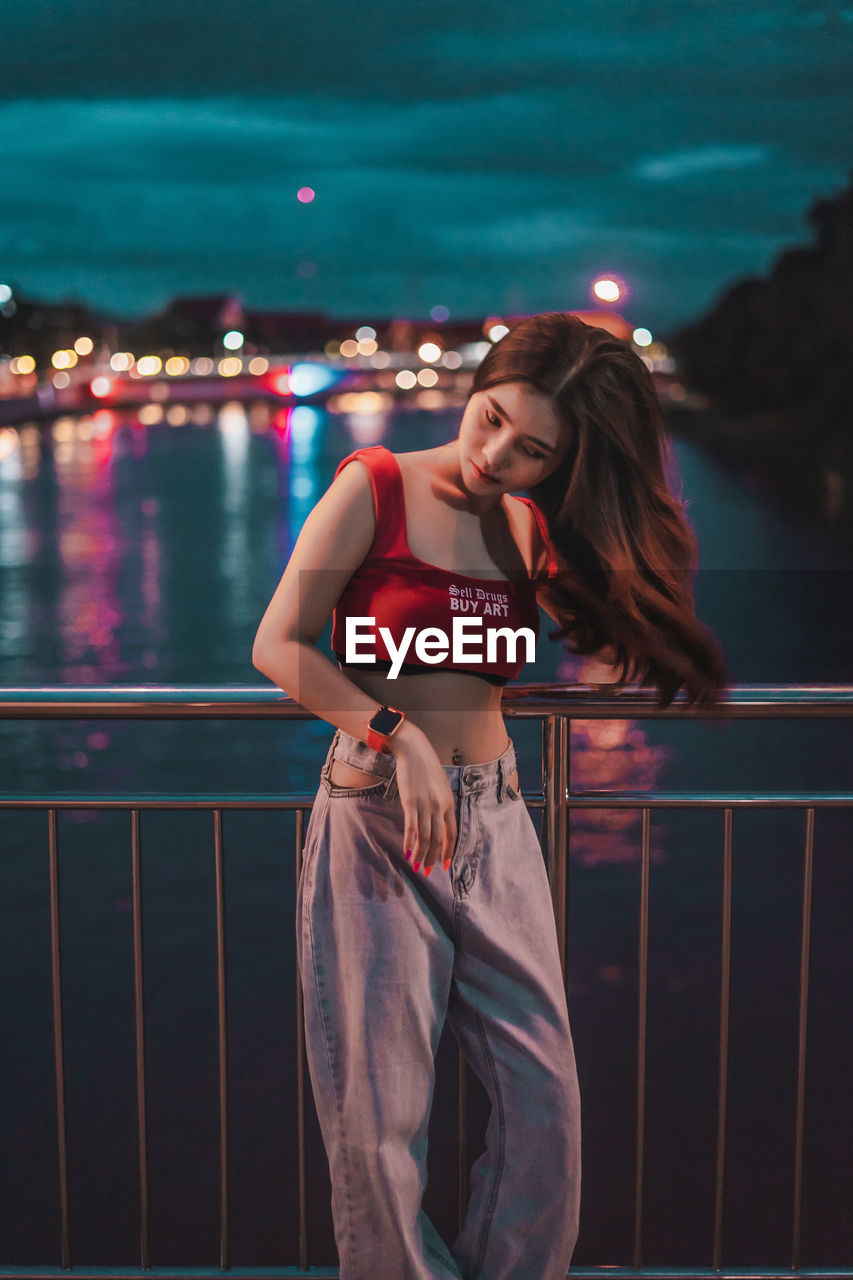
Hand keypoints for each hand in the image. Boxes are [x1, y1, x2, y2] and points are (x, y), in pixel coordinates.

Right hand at [390, 721, 456, 875]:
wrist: (414, 750)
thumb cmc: (426, 767)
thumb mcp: (440, 786)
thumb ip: (441, 804)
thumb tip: (437, 821)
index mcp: (449, 803)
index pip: (453, 834)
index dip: (449, 851)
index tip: (445, 866)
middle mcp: (439, 806)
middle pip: (439, 839)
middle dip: (433, 858)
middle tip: (427, 871)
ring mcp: (425, 805)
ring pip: (425, 837)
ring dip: (421, 854)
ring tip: (416, 866)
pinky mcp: (410, 802)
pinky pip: (412, 828)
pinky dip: (410, 842)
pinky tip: (407, 852)